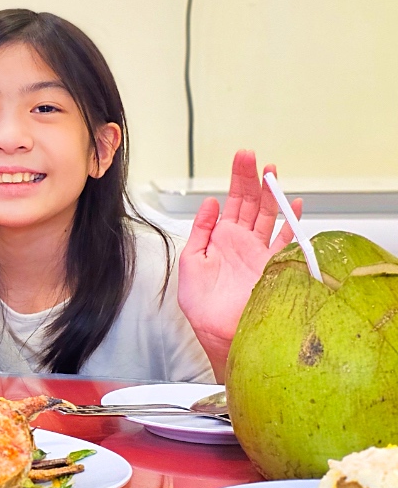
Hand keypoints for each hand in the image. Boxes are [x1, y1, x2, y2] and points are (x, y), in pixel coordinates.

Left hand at [178, 149, 302, 379]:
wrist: (218, 331)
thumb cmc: (202, 304)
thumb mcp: (191, 261)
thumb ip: (201, 231)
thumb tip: (210, 203)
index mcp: (221, 238)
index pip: (232, 202)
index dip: (237, 180)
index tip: (242, 159)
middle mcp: (243, 242)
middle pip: (251, 203)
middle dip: (253, 179)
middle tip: (252, 156)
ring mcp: (260, 252)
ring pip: (269, 215)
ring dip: (271, 194)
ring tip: (271, 172)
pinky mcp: (274, 264)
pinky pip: (287, 240)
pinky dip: (292, 222)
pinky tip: (295, 204)